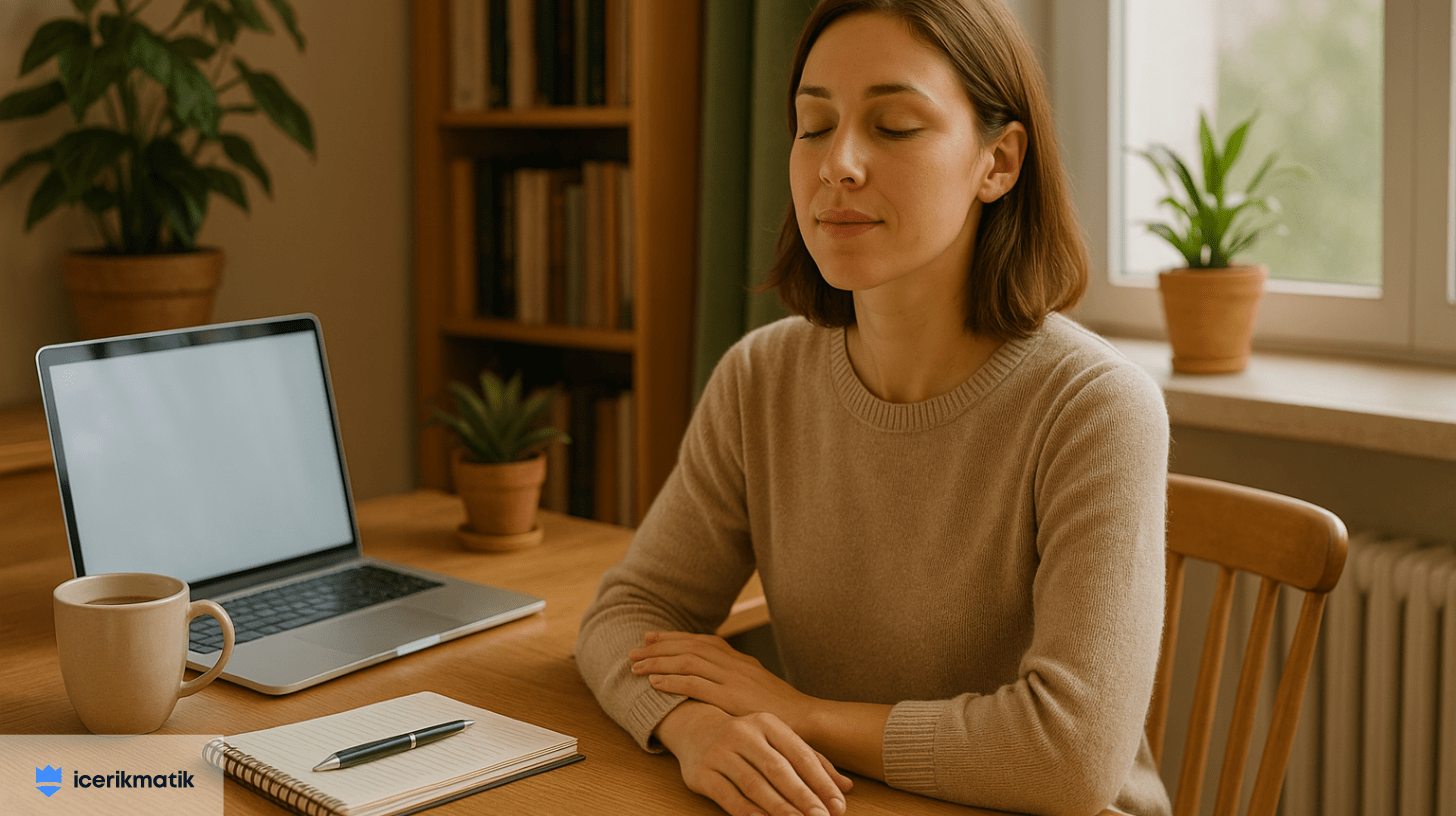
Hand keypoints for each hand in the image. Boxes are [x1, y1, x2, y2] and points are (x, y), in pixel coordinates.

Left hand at [630, 632, 814, 730]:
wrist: (807, 721)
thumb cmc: (783, 711)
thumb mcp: (759, 688)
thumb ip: (737, 681)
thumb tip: (715, 681)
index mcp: (740, 660)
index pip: (702, 640)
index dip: (675, 638)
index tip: (653, 638)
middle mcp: (735, 664)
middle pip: (690, 647)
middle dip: (660, 647)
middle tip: (635, 650)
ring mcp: (733, 679)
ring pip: (687, 662)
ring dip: (658, 663)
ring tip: (636, 666)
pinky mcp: (731, 698)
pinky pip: (695, 685)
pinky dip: (672, 681)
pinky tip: (654, 684)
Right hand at [656, 701, 851, 815]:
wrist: (695, 728)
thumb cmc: (747, 739)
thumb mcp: (779, 741)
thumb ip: (813, 762)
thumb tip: (847, 787)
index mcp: (767, 723)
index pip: (800, 755)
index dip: (820, 782)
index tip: (837, 806)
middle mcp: (743, 733)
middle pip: (778, 769)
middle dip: (803, 797)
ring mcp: (720, 752)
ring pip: (754, 784)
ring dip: (779, 808)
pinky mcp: (703, 773)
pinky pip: (729, 796)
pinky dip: (747, 812)